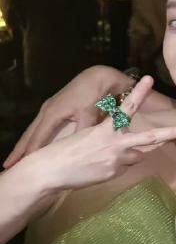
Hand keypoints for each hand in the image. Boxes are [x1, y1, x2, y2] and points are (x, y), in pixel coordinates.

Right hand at [5, 66, 131, 166]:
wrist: (99, 77)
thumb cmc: (94, 96)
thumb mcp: (89, 115)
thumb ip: (81, 133)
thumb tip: (77, 150)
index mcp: (52, 114)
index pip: (37, 138)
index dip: (29, 153)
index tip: (21, 167)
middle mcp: (46, 110)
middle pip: (29, 134)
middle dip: (18, 150)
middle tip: (7, 165)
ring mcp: (49, 107)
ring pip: (33, 129)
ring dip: (24, 143)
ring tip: (16, 157)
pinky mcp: (55, 106)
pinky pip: (39, 124)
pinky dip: (33, 135)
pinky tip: (33, 141)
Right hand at [28, 76, 175, 192]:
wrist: (51, 170)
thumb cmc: (66, 151)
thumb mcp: (89, 139)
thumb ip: (111, 139)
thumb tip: (129, 149)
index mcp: (106, 129)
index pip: (125, 107)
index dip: (139, 93)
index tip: (149, 78)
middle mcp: (115, 143)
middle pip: (149, 137)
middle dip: (171, 133)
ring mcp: (117, 160)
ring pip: (136, 156)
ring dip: (128, 156)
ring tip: (102, 157)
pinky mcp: (115, 173)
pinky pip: (124, 167)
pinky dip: (116, 167)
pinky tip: (98, 168)